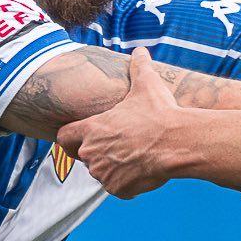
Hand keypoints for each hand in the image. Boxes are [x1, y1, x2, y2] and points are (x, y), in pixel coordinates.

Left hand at [58, 51, 183, 198]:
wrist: (177, 142)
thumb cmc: (159, 113)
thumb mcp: (146, 85)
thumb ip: (139, 67)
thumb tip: (141, 51)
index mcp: (91, 129)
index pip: (63, 138)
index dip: (70, 139)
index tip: (81, 139)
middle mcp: (92, 154)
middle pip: (85, 157)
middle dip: (99, 153)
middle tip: (120, 145)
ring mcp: (104, 174)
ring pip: (103, 173)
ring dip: (114, 168)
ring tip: (136, 156)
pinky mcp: (118, 189)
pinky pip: (118, 188)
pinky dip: (128, 183)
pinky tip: (143, 170)